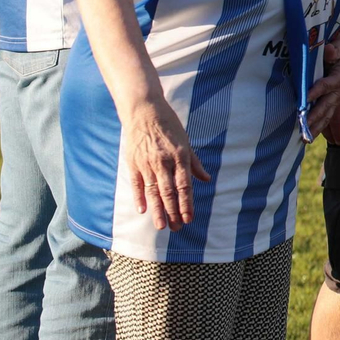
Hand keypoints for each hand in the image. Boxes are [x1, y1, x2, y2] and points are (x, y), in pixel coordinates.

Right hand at [124, 97, 210, 230]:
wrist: (144, 111)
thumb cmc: (169, 126)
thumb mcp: (186, 142)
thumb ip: (195, 163)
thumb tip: (206, 179)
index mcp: (180, 156)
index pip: (184, 185)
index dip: (187, 203)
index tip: (189, 219)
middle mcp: (164, 162)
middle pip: (169, 192)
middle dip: (174, 212)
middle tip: (176, 229)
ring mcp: (147, 163)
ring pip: (153, 192)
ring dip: (157, 210)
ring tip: (161, 226)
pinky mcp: (133, 163)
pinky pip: (137, 184)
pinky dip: (139, 197)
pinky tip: (142, 210)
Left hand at [311, 31, 339, 142]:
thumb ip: (335, 48)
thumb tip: (329, 49)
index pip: (330, 83)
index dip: (319, 90)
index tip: (306, 96)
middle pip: (329, 103)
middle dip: (317, 116)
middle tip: (305, 126)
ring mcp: (337, 95)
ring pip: (329, 113)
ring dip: (319, 126)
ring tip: (307, 138)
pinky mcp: (333, 98)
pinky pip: (329, 114)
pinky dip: (324, 126)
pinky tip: (318, 138)